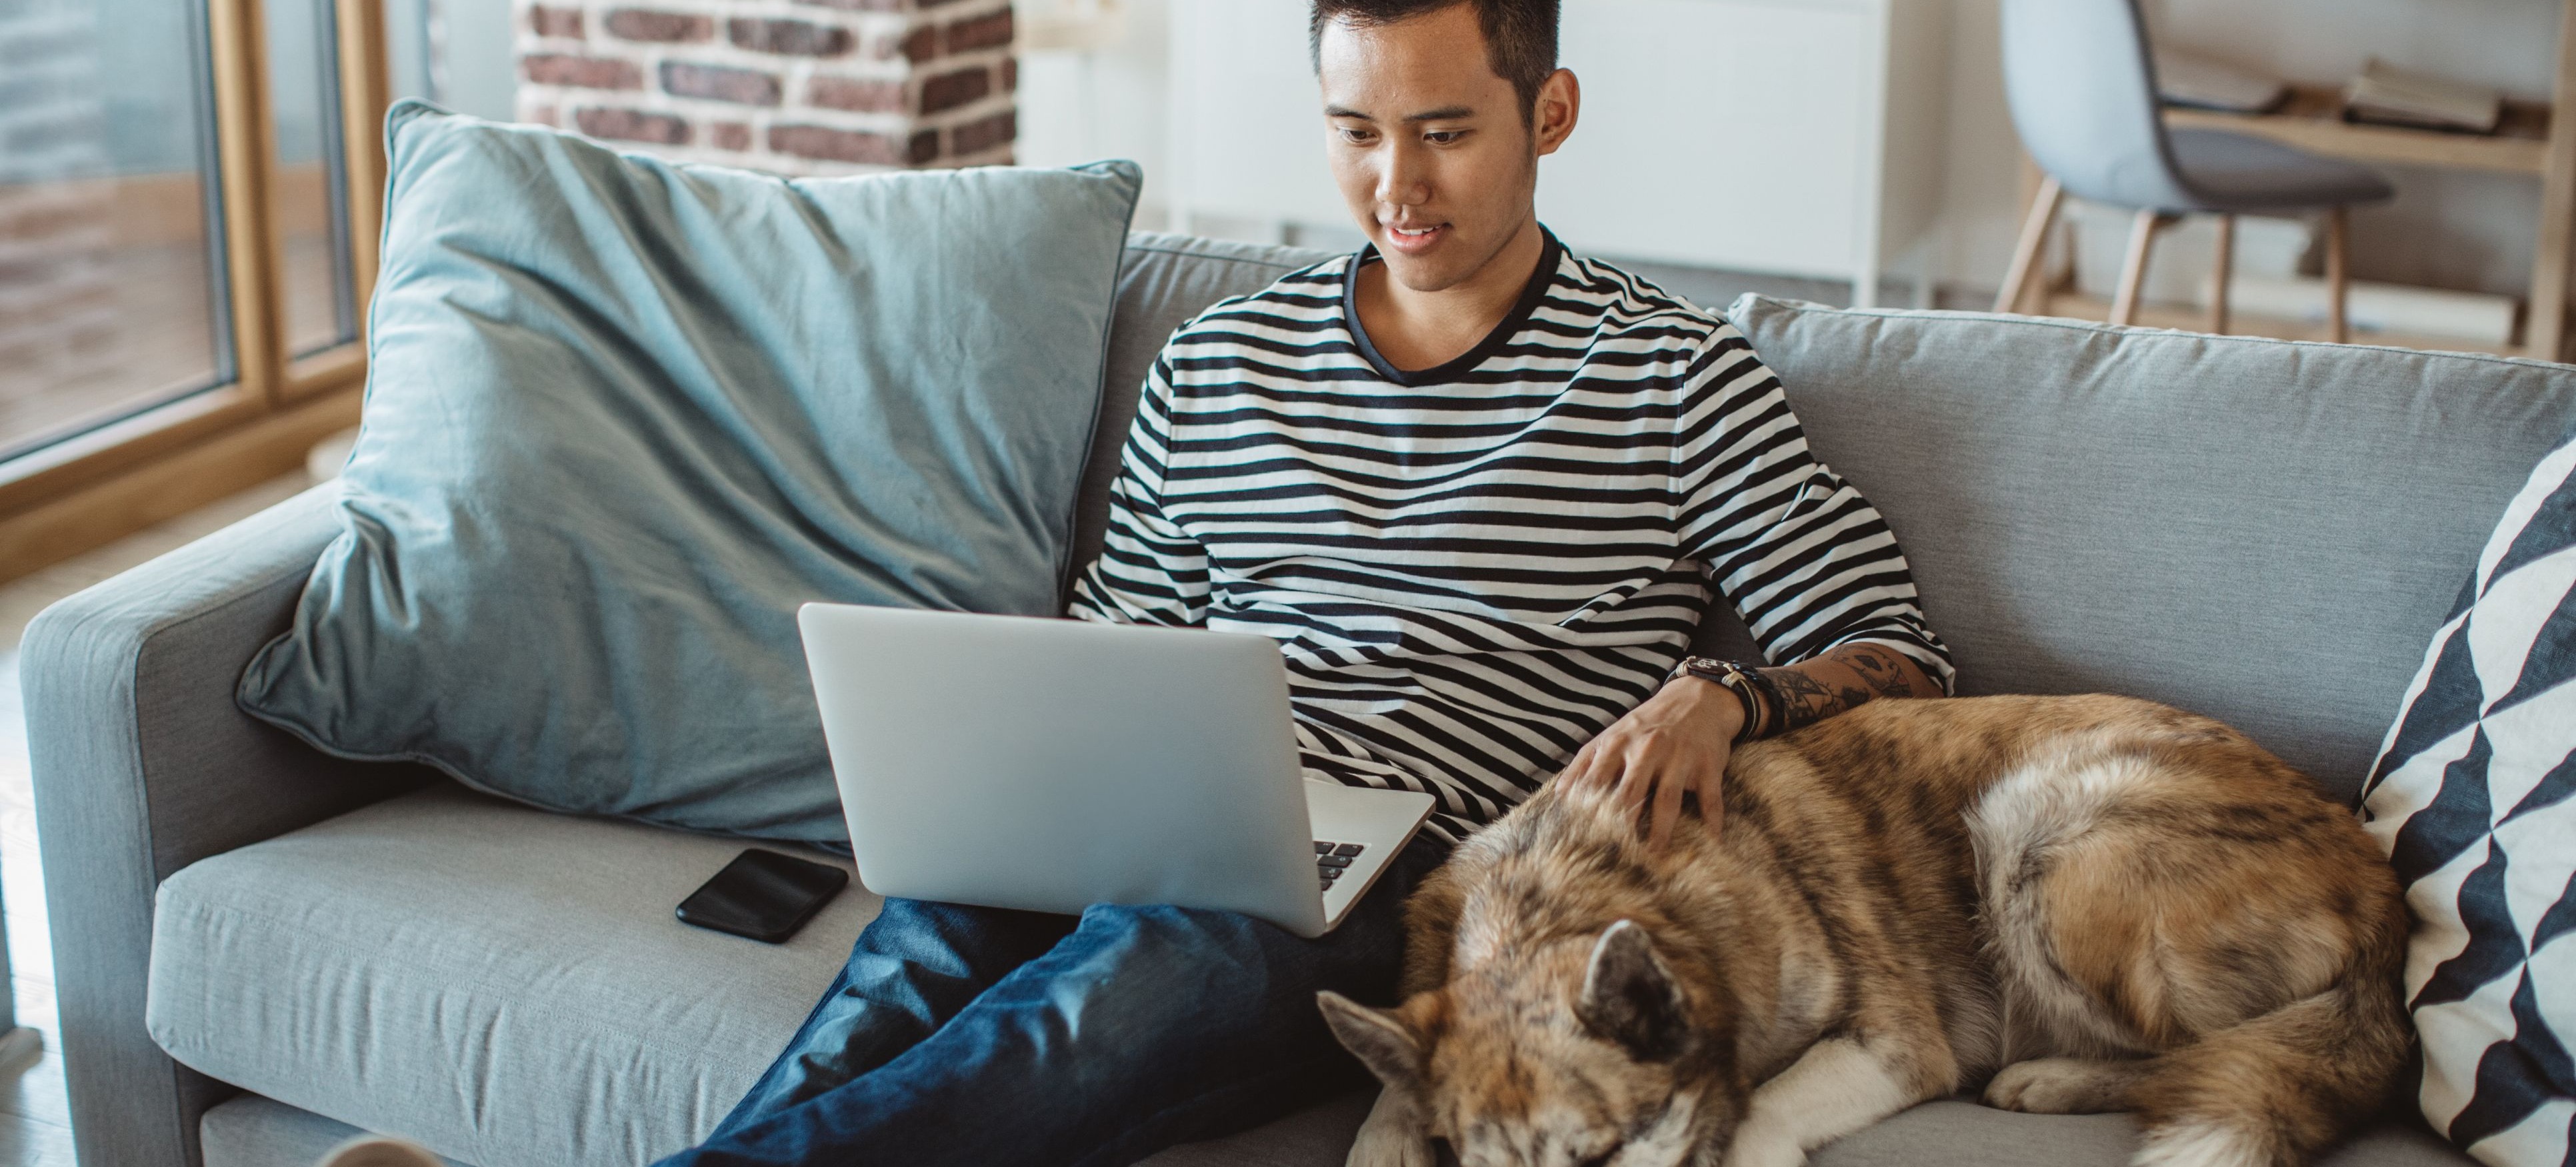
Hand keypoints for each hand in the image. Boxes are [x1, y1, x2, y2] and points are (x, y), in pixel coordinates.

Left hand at [1558, 676, 1740, 850]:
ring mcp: (1679, 757)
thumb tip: (1559, 797)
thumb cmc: (1646, 725)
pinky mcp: (1708, 766)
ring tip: (1652, 859)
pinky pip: (1709, 800)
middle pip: (1629, 794)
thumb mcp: (1611, 737)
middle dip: (1621, 827)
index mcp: (1617, 744)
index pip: (1596, 783)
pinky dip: (1710, 823)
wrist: (1696, 699)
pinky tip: (1708, 844)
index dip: (1588, 812)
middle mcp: (1647, 750)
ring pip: (1666, 800)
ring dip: (1659, 833)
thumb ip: (1585, 765)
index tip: (1582, 842)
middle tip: (1615, 859)